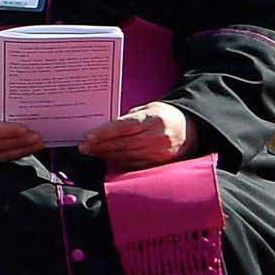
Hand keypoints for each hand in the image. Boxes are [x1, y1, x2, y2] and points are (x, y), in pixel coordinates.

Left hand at [77, 102, 194, 167]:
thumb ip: (128, 117)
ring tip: (92, 153)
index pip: (124, 127)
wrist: (190, 130)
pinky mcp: (160, 164)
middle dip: (100, 146)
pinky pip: (135, 165)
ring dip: (107, 156)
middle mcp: (158, 138)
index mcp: (154, 120)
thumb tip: (105, 127)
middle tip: (84, 147)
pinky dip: (119, 163)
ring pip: (127, 156)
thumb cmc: (164, 116)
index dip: (105, 133)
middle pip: (123, 144)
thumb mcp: (148, 109)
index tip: (88, 136)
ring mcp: (160, 153)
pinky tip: (107, 160)